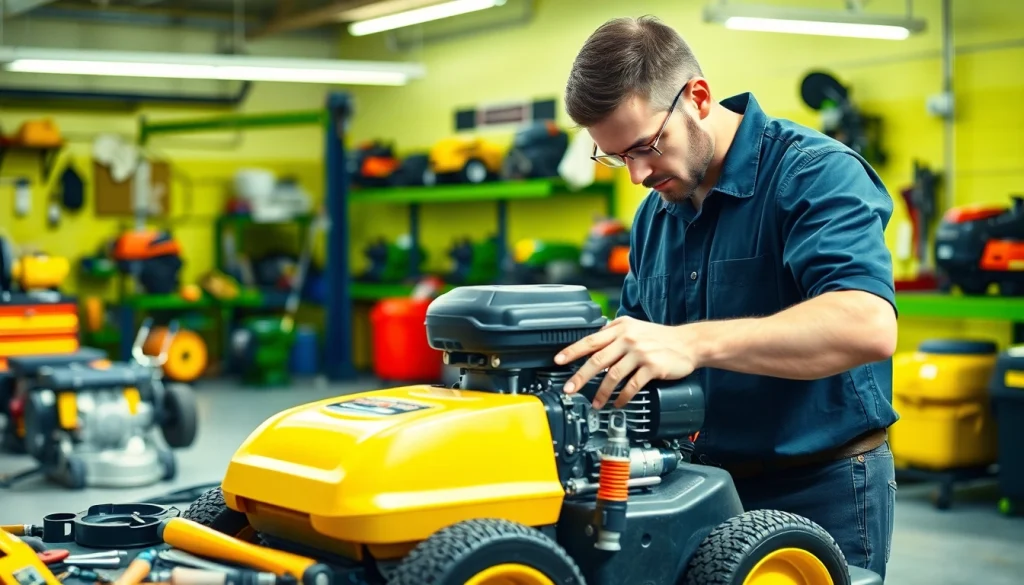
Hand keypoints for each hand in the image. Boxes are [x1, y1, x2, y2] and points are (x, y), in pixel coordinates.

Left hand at [554, 316, 698, 408]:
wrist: (689, 343)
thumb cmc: (660, 337)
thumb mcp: (634, 327)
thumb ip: (614, 333)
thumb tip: (594, 343)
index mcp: (620, 328)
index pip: (590, 340)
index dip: (572, 351)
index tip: (558, 361)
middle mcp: (628, 339)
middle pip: (597, 360)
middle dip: (580, 377)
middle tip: (569, 389)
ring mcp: (640, 353)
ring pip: (613, 376)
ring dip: (602, 393)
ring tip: (596, 403)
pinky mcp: (652, 367)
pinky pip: (632, 385)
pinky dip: (623, 397)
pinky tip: (618, 404)